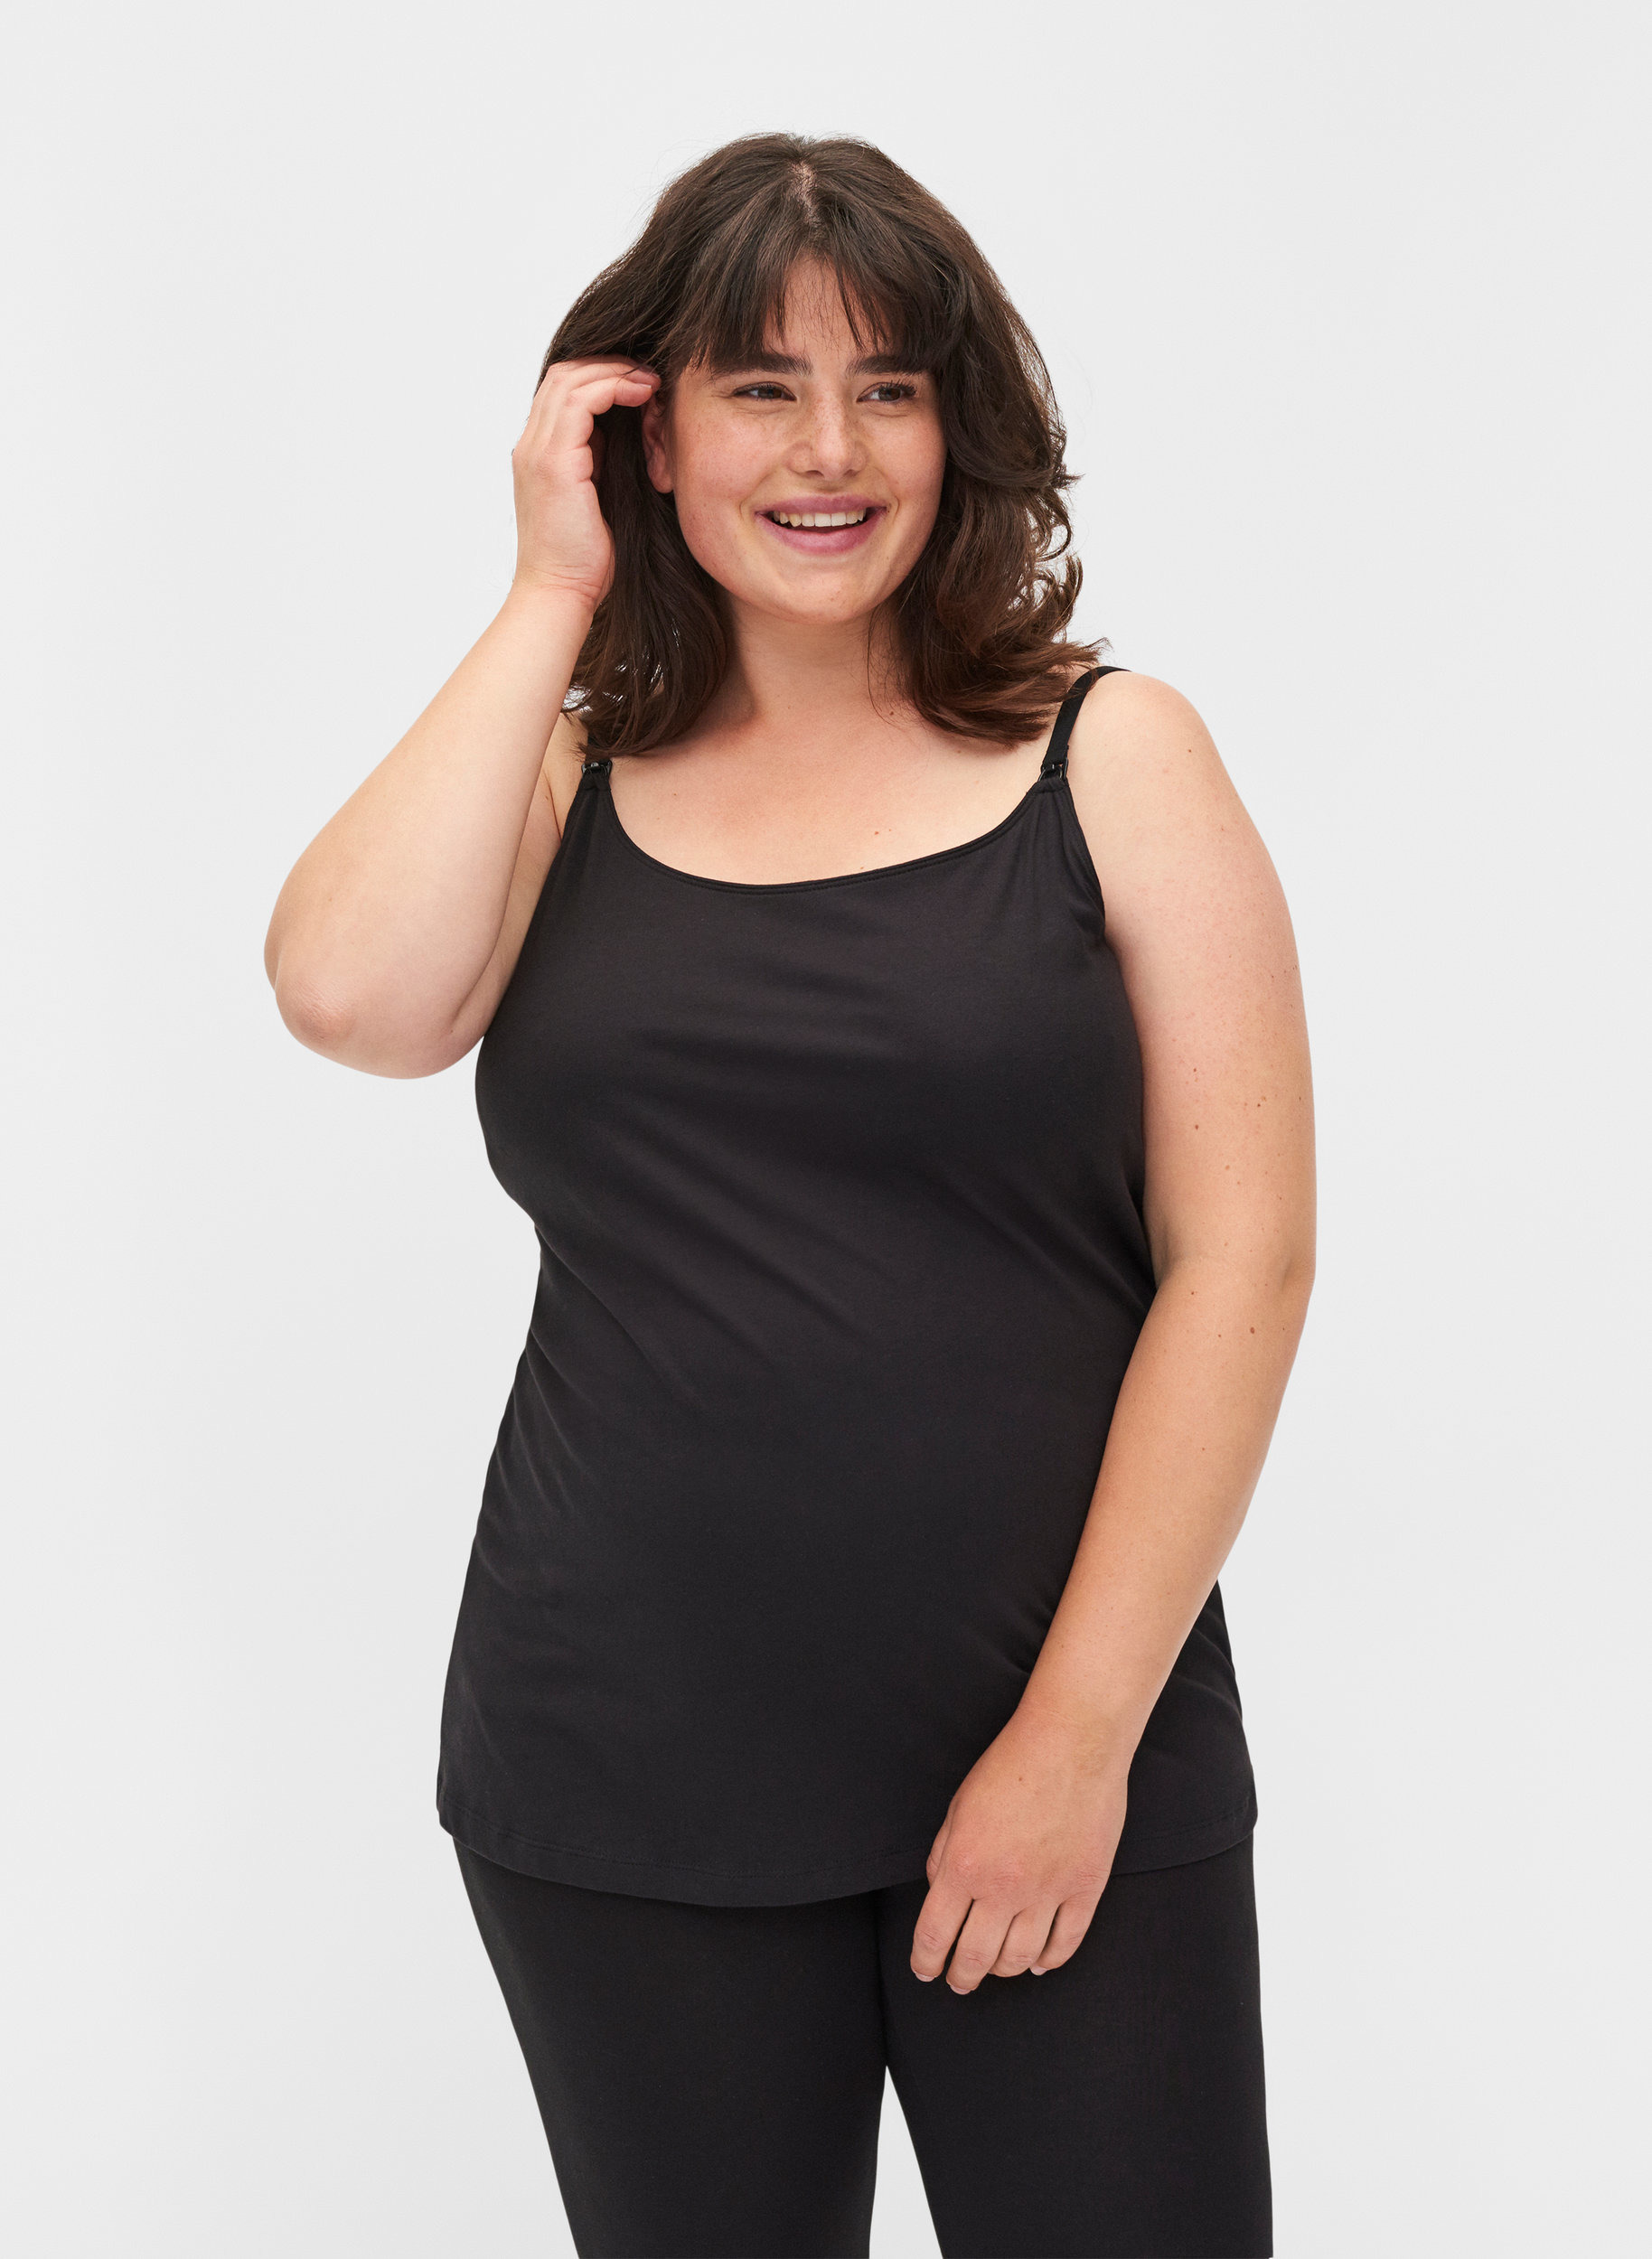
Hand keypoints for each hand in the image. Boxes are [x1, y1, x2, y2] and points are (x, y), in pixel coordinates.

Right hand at [509, 358, 660, 611]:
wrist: (560, 594)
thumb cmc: (584, 562)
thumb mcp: (597, 499)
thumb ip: (601, 463)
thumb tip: (627, 435)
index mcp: (539, 455)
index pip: (563, 392)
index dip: (601, 377)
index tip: (641, 384)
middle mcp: (531, 447)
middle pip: (563, 375)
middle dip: (609, 365)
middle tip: (649, 373)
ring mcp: (537, 452)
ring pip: (570, 379)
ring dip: (614, 371)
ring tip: (650, 380)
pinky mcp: (553, 462)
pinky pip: (581, 401)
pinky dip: (613, 387)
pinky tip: (642, 393)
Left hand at [909, 1703, 1129, 1993]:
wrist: (1070, 1741)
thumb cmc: (1011, 1764)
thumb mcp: (959, 1806)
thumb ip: (944, 1854)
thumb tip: (939, 1893)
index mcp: (964, 1865)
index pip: (936, 1935)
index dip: (927, 1961)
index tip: (926, 1971)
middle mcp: (1004, 1887)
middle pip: (976, 1957)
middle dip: (962, 1976)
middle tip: (958, 1982)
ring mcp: (1048, 1891)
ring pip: (1020, 1957)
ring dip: (1003, 1971)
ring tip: (996, 1970)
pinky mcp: (1086, 1887)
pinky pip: (1065, 1942)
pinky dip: (1049, 1960)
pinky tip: (1037, 1962)